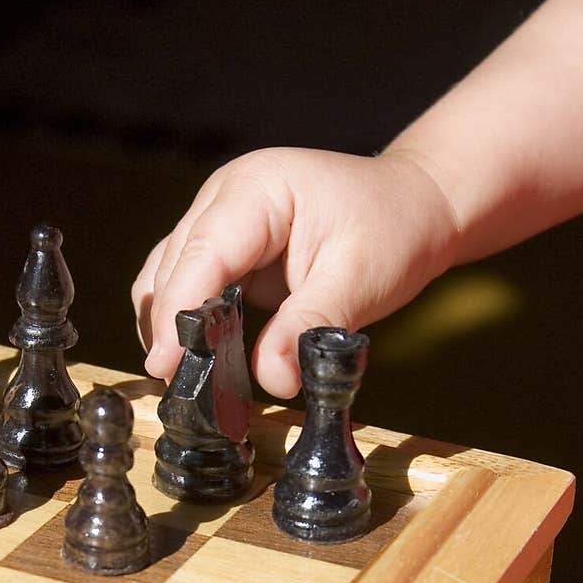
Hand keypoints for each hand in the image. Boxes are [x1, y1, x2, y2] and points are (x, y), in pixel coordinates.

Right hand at [132, 146, 459, 397]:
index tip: (166, 367)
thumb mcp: (359, 279)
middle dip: (172, 330)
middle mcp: (224, 198)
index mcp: (255, 190)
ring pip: (168, 277)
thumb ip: (309, 327)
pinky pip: (189, 285)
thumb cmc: (393, 229)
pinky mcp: (226, 249)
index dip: (178, 313)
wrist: (417, 205)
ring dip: (172, 329)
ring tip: (188, 382)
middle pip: (174, 267)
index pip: (200, 254)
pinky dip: (189, 324)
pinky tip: (202, 361)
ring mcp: (220, 220)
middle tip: (183, 392)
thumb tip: (271, 380)